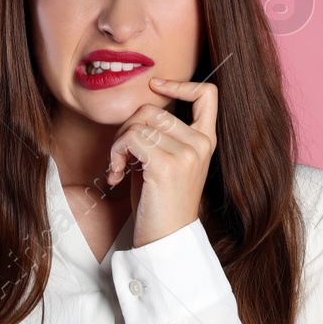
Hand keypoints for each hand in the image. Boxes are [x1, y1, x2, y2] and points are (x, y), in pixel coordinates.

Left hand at [104, 77, 217, 247]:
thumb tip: (141, 108)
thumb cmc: (161, 204)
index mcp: (206, 141)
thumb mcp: (169, 162)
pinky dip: (114, 154)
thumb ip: (164, 135)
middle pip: (153, 108)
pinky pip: (129, 139)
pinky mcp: (166, 165)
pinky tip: (116, 175)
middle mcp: (201, 144)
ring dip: (118, 143)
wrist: (166, 240)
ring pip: (138, 122)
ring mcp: (186, 153)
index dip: (181, 83)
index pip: (208, 94)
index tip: (156, 86)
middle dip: (127, 127)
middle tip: (121, 155)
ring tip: (118, 168)